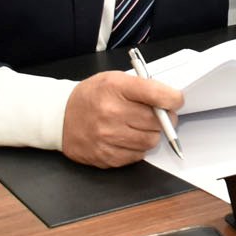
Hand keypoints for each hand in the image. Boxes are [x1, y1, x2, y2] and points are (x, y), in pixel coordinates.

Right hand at [62, 70, 182, 168]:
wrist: (60, 116)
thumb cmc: (92, 96)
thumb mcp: (115, 80)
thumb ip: (143, 87)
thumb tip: (170, 100)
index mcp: (116, 88)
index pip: (157, 94)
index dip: (174, 99)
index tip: (176, 100)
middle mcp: (111, 113)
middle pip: (158, 121)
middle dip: (164, 118)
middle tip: (158, 115)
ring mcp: (107, 137)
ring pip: (151, 141)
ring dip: (151, 134)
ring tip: (139, 126)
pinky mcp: (105, 156)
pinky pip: (137, 156)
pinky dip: (138, 147)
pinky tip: (127, 137)